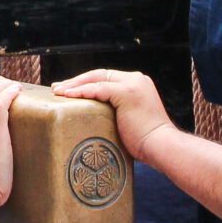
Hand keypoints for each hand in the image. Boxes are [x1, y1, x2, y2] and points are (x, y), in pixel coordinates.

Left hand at [55, 68, 171, 159]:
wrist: (163, 148)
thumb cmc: (148, 143)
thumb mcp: (132, 120)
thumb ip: (118, 111)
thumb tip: (96, 117)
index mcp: (138, 84)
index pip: (107, 78)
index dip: (86, 83)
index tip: (70, 90)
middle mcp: (136, 79)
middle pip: (98, 75)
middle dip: (76, 81)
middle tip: (58, 89)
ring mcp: (132, 84)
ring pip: (95, 79)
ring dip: (74, 85)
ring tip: (58, 92)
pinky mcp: (126, 92)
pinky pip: (97, 88)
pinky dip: (81, 92)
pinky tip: (68, 96)